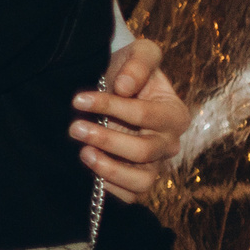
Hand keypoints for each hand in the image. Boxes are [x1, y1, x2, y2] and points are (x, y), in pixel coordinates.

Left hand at [71, 37, 185, 201]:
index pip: (145, 115)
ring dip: (110, 169)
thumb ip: (139, 62)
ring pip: (143, 180)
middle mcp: (168, 142)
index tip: (78, 100)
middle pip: (144, 150)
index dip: (111, 107)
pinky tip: (91, 174)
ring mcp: (155, 164)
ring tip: (84, 154)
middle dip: (107, 140)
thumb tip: (125, 87)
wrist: (116, 86)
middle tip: (74, 128)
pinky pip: (132, 196)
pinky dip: (113, 189)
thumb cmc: (129, 71)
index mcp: (174, 114)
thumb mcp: (140, 53)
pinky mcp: (137, 179)